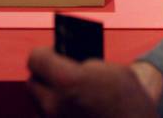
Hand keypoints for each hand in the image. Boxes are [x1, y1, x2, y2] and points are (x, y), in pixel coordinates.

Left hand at [27, 47, 157, 117]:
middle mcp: (55, 106)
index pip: (36, 59)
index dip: (45, 53)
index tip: (53, 52)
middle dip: (44, 75)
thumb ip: (83, 63)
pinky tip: (72, 110)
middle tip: (58, 71)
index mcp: (68, 81)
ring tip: (65, 91)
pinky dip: (59, 114)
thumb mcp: (111, 70)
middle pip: (33, 83)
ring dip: (49, 97)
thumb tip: (67, 62)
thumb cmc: (130, 103)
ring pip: (39, 105)